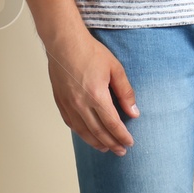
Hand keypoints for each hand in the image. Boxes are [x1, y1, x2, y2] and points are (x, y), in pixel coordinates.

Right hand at [45, 28, 138, 154]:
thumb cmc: (89, 52)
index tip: (129, 143)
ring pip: (83, 132)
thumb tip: (133, 112)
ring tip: (105, 149)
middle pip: (98, 132)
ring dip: (95, 143)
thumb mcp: (115, 69)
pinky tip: (87, 135)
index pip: (112, 124)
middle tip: (121, 151)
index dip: (122, 136)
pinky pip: (71, 123)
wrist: (64, 42)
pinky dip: (81, 133)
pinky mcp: (60, 101)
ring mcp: (68, 104)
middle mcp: (81, 104)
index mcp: (96, 96)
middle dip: (111, 144)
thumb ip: (125, 92)